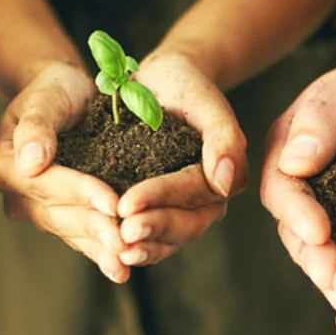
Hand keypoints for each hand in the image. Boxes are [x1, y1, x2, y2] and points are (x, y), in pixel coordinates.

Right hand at [0, 62, 133, 281]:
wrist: (68, 98)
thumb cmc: (56, 90)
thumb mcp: (47, 94)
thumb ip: (37, 125)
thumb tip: (30, 161)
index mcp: (2, 165)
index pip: (44, 184)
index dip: (79, 192)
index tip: (112, 201)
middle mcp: (15, 195)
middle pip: (57, 214)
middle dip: (94, 226)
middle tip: (126, 239)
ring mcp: (37, 212)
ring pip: (70, 232)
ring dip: (98, 248)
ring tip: (126, 260)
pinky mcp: (61, 220)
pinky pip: (80, 240)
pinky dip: (101, 254)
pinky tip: (122, 270)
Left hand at [113, 49, 247, 267]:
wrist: (162, 81)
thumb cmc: (186, 85)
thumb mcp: (205, 102)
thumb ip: (224, 138)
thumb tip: (226, 182)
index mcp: (223, 175)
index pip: (192, 192)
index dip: (160, 200)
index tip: (127, 205)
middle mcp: (206, 199)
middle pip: (184, 225)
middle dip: (151, 230)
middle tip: (120, 234)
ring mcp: (182, 209)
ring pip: (167, 240)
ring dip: (143, 248)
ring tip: (114, 252)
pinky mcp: (157, 212)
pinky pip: (149, 237)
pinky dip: (131, 247)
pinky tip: (109, 253)